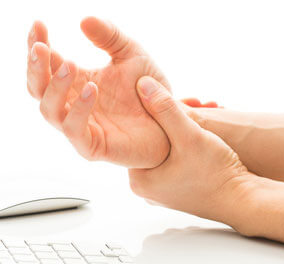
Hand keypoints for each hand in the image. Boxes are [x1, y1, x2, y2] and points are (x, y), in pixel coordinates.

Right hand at [27, 17, 170, 167]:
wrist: (168, 119)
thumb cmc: (149, 89)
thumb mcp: (132, 55)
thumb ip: (110, 37)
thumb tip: (83, 20)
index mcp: (78, 82)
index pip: (46, 65)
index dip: (38, 45)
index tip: (40, 24)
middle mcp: (74, 105)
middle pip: (38, 89)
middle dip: (35, 68)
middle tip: (41, 47)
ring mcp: (81, 126)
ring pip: (50, 111)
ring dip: (55, 88)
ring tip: (69, 65)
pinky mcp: (93, 146)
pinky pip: (75, 130)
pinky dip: (78, 110)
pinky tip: (92, 89)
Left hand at [129, 76, 252, 227]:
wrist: (243, 201)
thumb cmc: (215, 173)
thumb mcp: (189, 135)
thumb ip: (165, 109)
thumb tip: (142, 85)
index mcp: (139, 180)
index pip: (137, 137)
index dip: (154, 114)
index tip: (173, 102)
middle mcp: (146, 189)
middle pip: (153, 143)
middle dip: (173, 121)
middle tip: (193, 106)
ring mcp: (162, 191)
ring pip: (166, 151)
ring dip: (182, 132)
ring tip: (202, 116)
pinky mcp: (177, 190)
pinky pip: (175, 161)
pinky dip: (185, 147)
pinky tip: (201, 135)